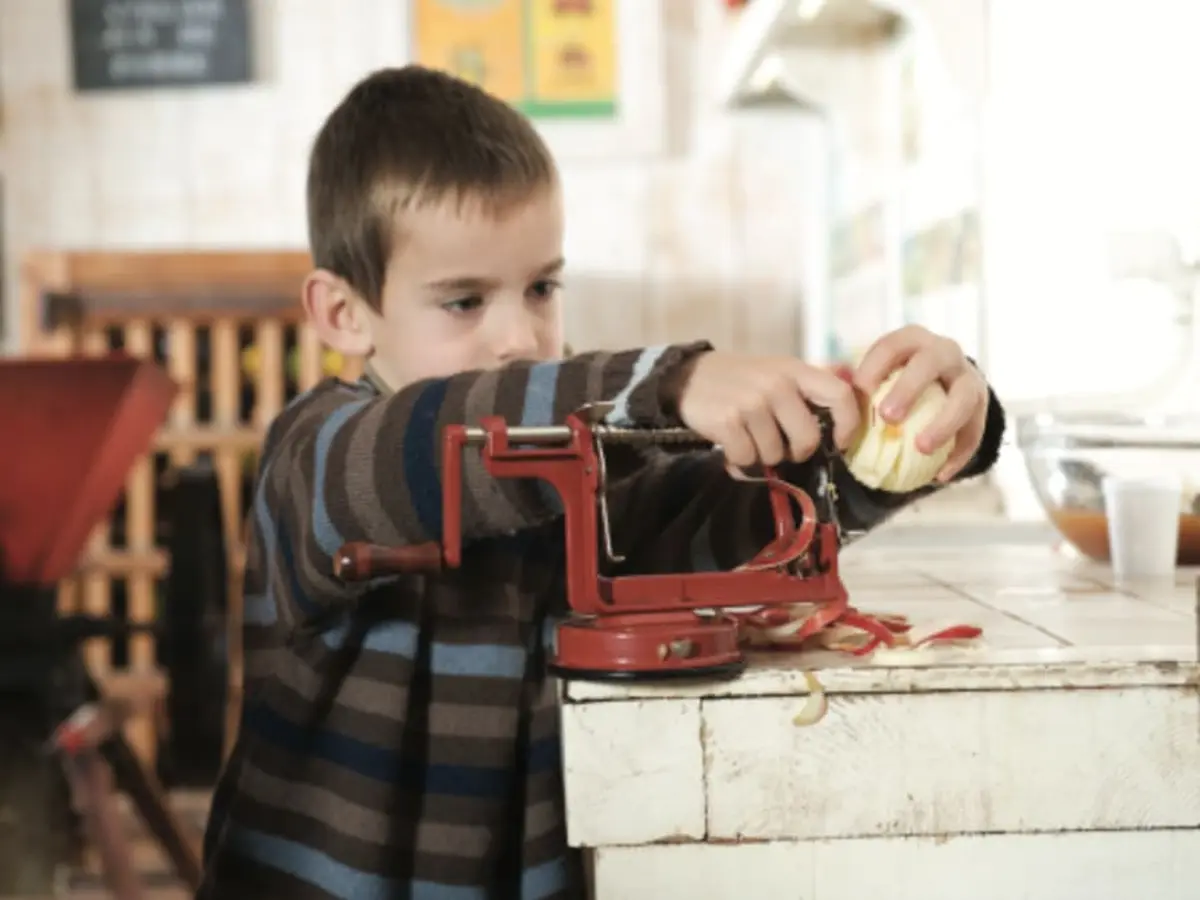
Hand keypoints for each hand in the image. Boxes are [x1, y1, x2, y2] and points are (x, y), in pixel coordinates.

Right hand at [673, 352, 860, 467]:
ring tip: (748, 438)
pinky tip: (731, 444)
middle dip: (796, 452)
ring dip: (761, 455)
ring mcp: (751, 402)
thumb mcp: (777, 372)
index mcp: (795, 370)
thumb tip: (849, 408)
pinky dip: (739, 460)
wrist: (688, 377)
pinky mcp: (728, 421)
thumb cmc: (740, 380)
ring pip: (775, 453)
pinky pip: (747, 458)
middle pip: (808, 439)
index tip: (839, 442)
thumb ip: (808, 390)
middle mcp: (777, 384)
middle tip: (780, 446)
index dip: (848, 424)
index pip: (840, 395)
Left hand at [853, 325, 989, 481]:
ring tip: (921, 448)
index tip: (859, 390)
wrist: (944, 383)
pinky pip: (974, 432)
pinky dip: (958, 455)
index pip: (893, 345)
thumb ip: (859, 383)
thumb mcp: (881, 372)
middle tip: (888, 416)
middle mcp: (944, 352)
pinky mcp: (981, 407)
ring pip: (963, 397)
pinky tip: (940, 475)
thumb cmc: (898, 380)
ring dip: (943, 424)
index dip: (875, 366)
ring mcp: (967, 378)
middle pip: (931, 362)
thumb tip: (835, 392)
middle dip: (909, 388)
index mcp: (913, 340)